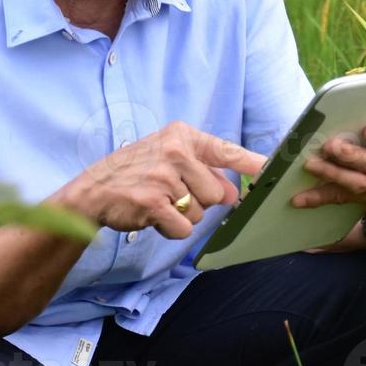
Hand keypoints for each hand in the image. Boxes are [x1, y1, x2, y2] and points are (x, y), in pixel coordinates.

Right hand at [54, 121, 266, 239]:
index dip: (252, 163)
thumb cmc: (136, 172)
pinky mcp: (153, 202)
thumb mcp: (169, 159)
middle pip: (216, 192)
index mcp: (181, 136)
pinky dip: (170, 229)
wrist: (93, 190)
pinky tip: (152, 216)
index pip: (225, 150)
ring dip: (182, 215)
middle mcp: (175, 151)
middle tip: (172, 194)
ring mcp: (163, 177)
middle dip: (199, 202)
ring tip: (158, 202)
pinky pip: (183, 228)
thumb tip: (232, 194)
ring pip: (200, 212)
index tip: (272, 169)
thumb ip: (204, 171)